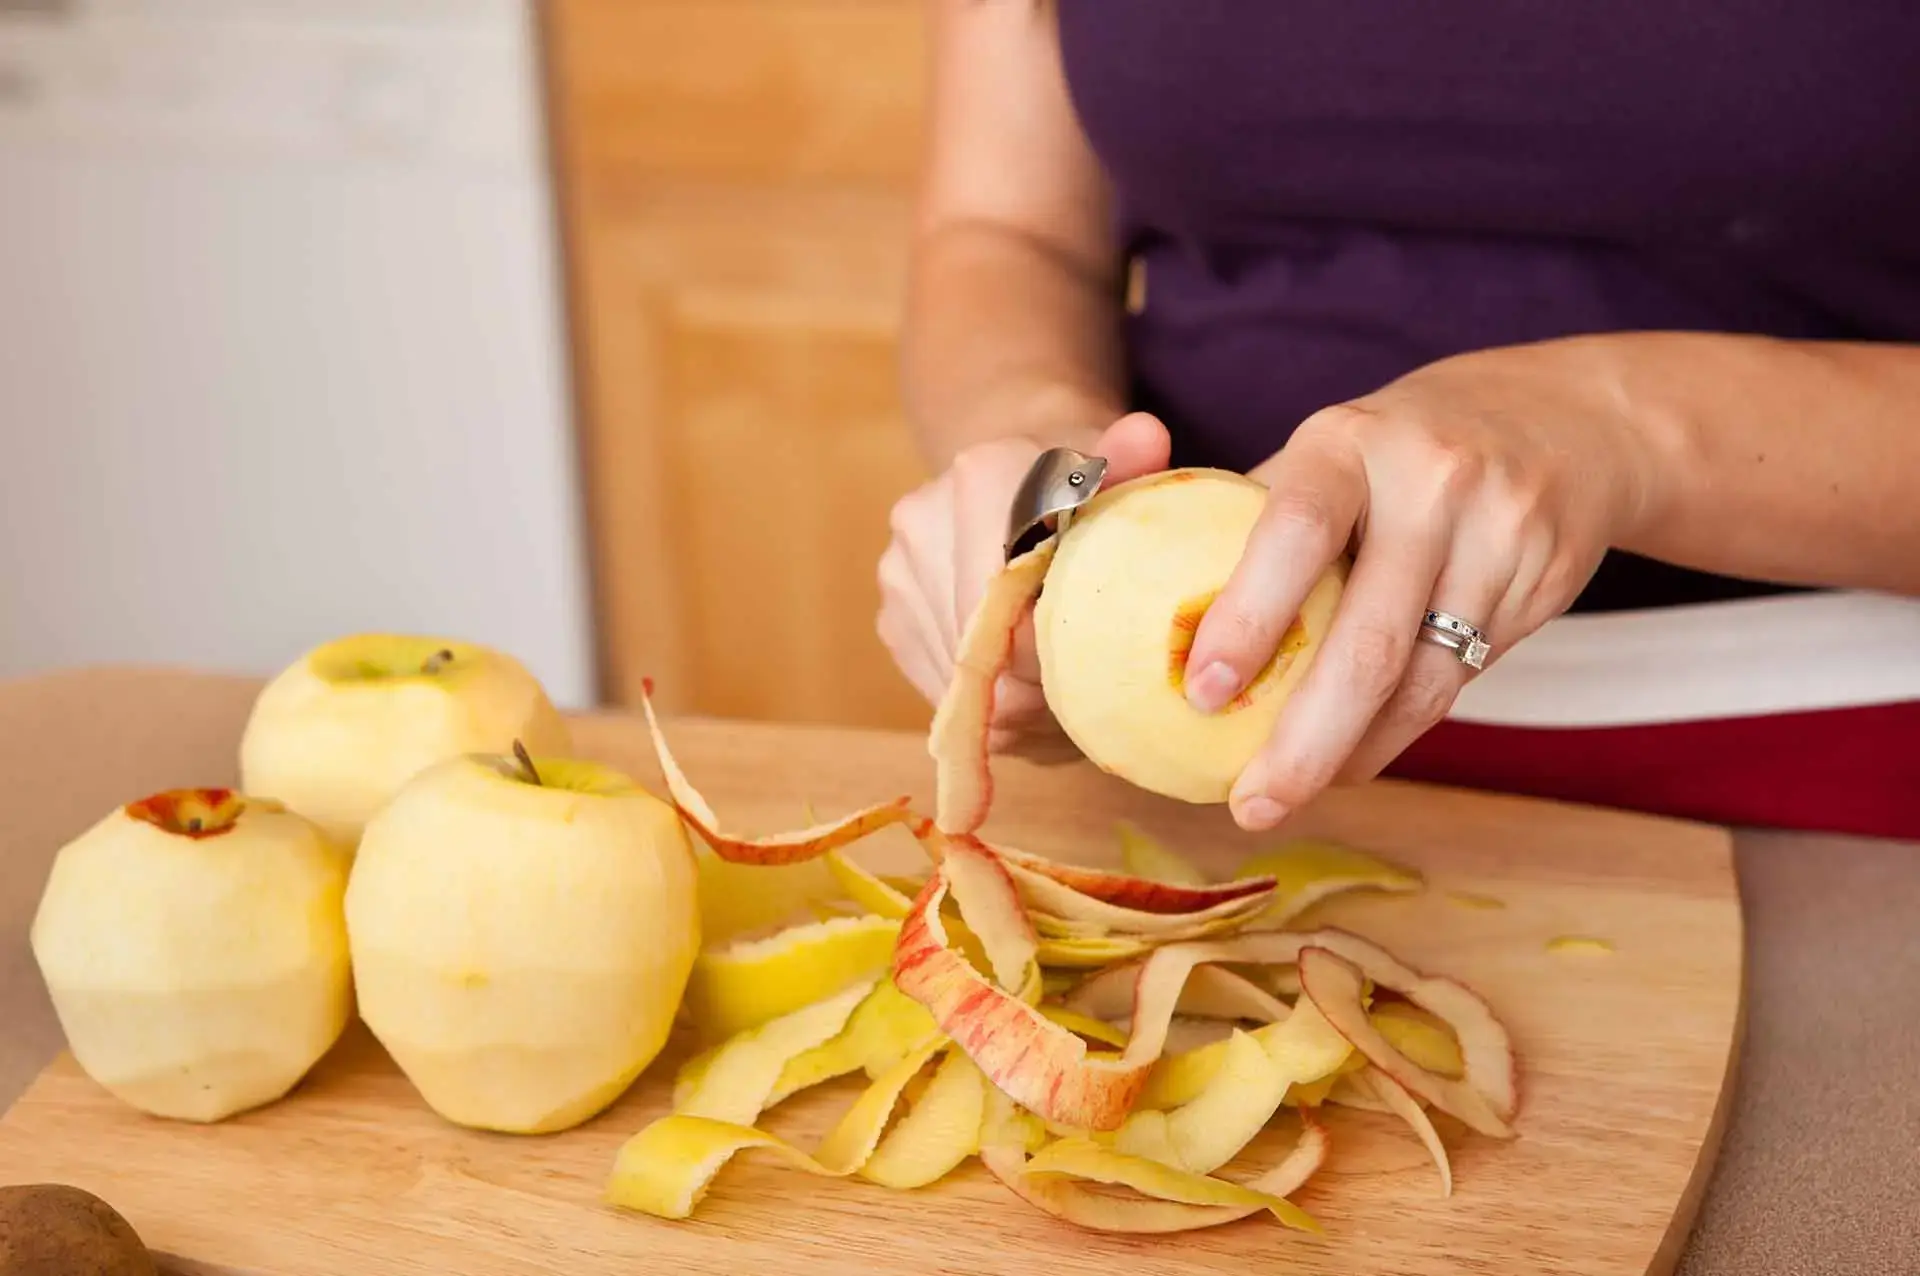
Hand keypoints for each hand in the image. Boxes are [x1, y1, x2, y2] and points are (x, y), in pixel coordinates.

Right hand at [877, 412, 1170, 750]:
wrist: (1021, 475)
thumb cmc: (1085, 485)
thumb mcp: (1119, 471)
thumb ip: (1133, 462)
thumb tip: (1146, 436)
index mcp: (980, 478)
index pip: (1017, 601)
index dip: (1060, 649)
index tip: (1102, 664)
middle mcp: (922, 522)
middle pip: (985, 649)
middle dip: (1039, 683)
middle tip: (1091, 684)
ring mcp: (898, 573)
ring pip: (962, 680)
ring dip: (1014, 698)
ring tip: (1062, 681)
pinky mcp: (891, 618)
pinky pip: (943, 685)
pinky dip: (987, 698)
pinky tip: (1023, 677)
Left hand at [1180, 343, 1665, 829]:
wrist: (1570, 420)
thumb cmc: (1402, 447)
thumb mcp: (1330, 450)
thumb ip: (1255, 520)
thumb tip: (1160, 617)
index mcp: (1349, 441)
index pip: (1294, 533)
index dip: (1246, 617)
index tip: (1200, 693)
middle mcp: (1431, 483)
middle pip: (1368, 640)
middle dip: (1303, 741)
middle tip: (1249, 805)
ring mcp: (1500, 535)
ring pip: (1420, 681)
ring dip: (1350, 754)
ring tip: (1291, 794)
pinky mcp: (1543, 585)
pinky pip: (1457, 682)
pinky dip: (1398, 732)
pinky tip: (1354, 755)